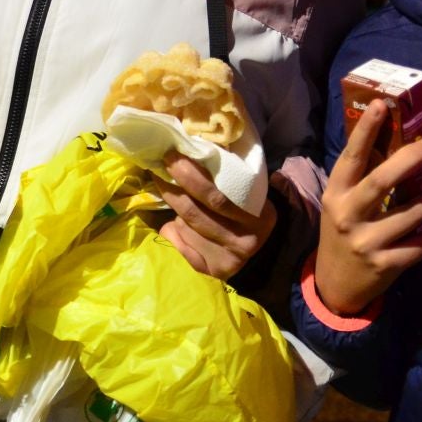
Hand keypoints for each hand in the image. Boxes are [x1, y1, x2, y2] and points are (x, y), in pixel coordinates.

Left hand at [151, 153, 277, 282]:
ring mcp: (229, 259)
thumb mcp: (249, 191)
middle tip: (161, 167)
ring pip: (186, 228)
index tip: (173, 157)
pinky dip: (171, 233)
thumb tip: (191, 149)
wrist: (261, 248)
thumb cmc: (249, 208)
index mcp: (259, 217)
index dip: (191, 177)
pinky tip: (170, 223)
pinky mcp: (213, 272)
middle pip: (195, 213)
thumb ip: (228, 176)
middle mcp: (245, 241)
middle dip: (173, 188)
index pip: (216, 197)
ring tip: (162, 185)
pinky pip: (182, 248)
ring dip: (171, 206)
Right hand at [312, 99, 421, 315]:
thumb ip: (364, 180)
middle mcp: (347, 215)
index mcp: (337, 194)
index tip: (381, 105)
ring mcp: (365, 242)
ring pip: (408, 215)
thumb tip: (399, 143)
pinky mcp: (383, 265)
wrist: (334, 285)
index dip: (365, 131)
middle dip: (412, 158)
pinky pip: (417, 248)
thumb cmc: (344, 234)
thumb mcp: (343, 205)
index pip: (351, 157)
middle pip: (382, 181)